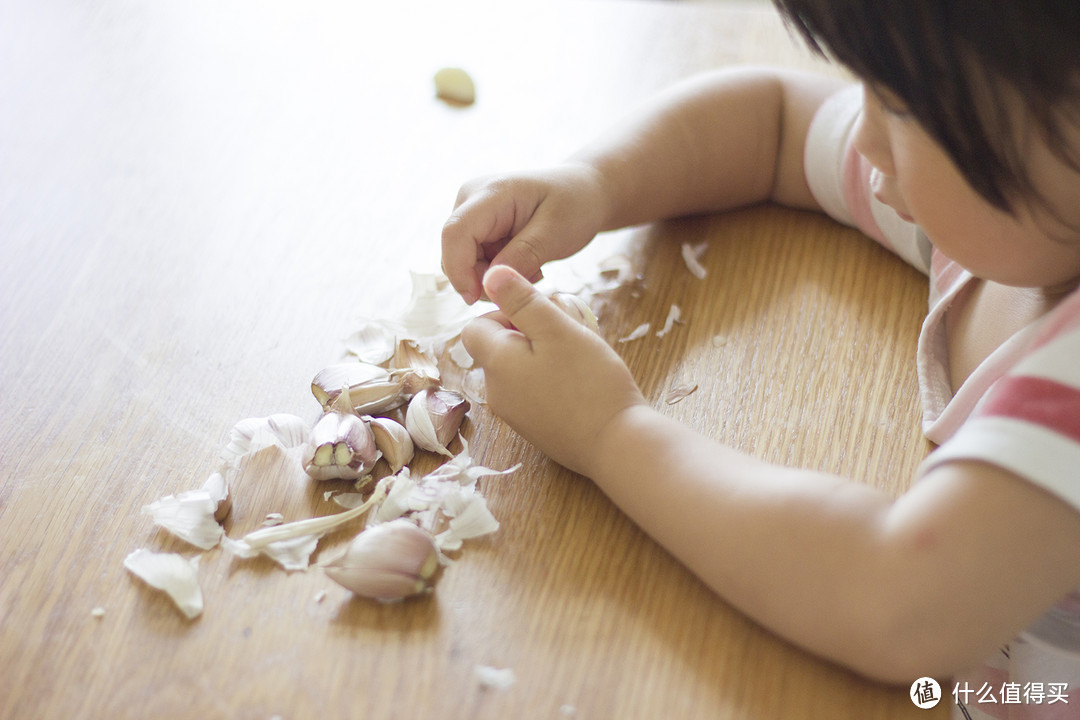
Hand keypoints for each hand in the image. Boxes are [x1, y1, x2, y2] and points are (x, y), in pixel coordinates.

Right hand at [441, 164, 607, 303]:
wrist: (583, 191)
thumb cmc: (575, 204)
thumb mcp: (556, 233)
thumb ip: (523, 256)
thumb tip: (490, 283)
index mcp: (491, 192)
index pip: (455, 233)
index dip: (458, 270)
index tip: (476, 299)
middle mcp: (471, 198)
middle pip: (455, 251)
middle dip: (482, 278)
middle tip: (530, 280)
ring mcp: (471, 212)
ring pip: (462, 261)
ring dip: (493, 277)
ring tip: (532, 269)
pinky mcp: (476, 226)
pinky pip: (473, 261)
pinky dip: (496, 272)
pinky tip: (524, 263)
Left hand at [462, 265, 645, 475]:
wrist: (617, 445)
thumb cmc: (591, 383)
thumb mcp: (558, 330)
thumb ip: (523, 300)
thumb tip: (491, 274)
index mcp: (496, 365)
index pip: (476, 327)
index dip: (505, 313)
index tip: (542, 316)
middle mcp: (497, 392)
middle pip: (499, 348)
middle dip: (531, 332)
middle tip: (569, 333)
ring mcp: (516, 415)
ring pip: (519, 369)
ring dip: (544, 354)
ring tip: (580, 356)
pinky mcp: (536, 429)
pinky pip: (533, 392)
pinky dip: (551, 379)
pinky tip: (581, 381)